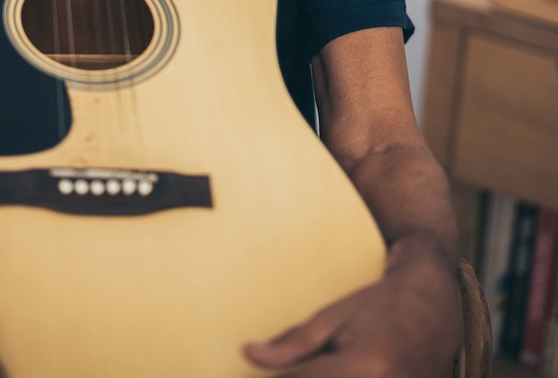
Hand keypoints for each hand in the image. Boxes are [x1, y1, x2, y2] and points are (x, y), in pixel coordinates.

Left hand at [242, 247, 461, 377]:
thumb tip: (249, 353)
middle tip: (286, 365)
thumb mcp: (335, 315)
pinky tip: (327, 370)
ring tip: (309, 365)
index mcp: (361, 368)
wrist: (434, 306)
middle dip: (294, 377)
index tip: (240, 374)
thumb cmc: (382, 304)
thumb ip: (293, 342)